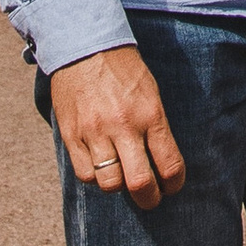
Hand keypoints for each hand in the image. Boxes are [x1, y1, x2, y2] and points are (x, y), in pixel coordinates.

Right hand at [48, 46, 185, 210]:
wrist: (85, 46)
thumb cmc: (124, 71)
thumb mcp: (151, 93)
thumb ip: (156, 128)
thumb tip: (162, 164)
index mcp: (150, 114)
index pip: (169, 164)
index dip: (174, 184)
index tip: (172, 186)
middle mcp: (123, 126)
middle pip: (139, 182)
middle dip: (149, 198)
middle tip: (151, 198)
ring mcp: (95, 132)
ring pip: (109, 183)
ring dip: (119, 186)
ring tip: (122, 177)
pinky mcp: (71, 135)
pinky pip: (84, 174)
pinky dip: (95, 177)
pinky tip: (100, 167)